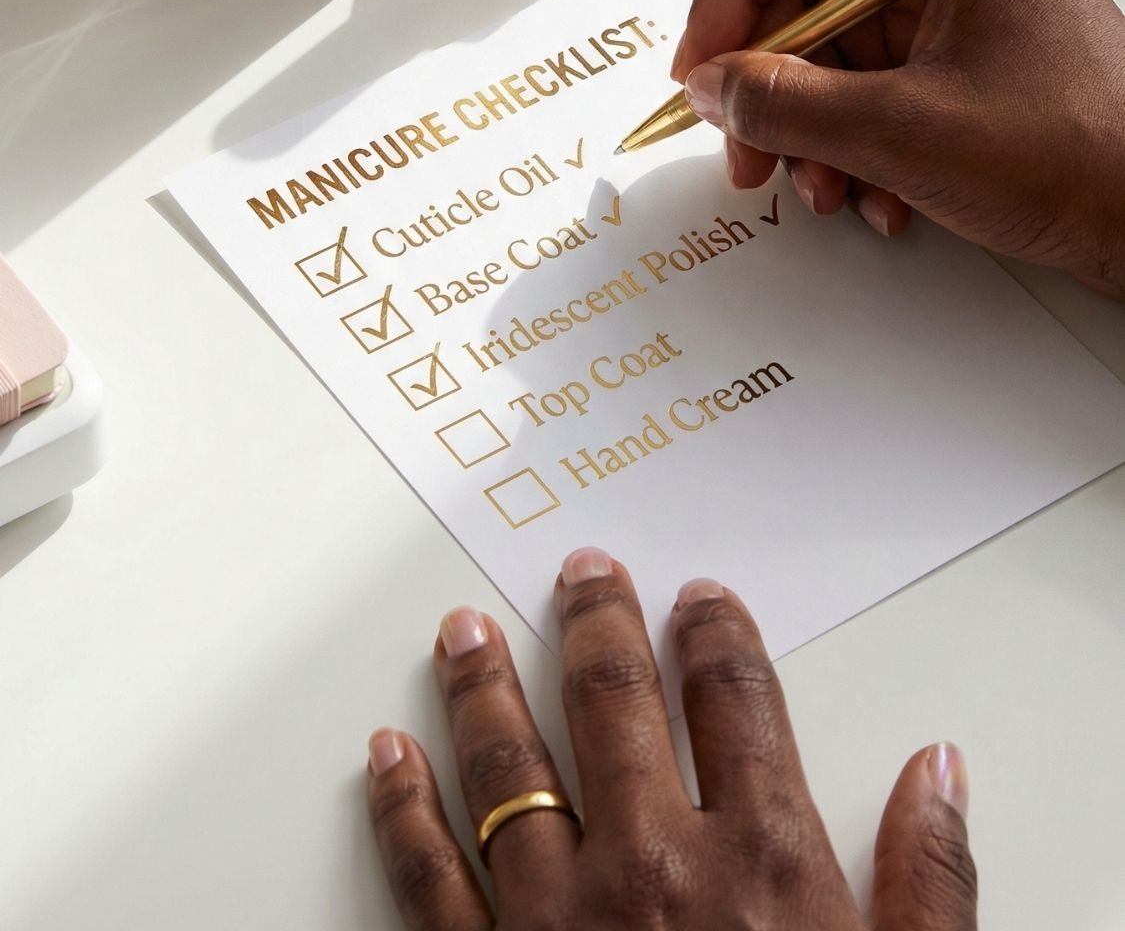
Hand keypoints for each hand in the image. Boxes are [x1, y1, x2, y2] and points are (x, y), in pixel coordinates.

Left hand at [368, 549, 976, 930]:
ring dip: (483, 686)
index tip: (701, 599)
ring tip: (464, 629)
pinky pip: (424, 876)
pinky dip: (400, 806)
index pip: (735, 700)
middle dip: (596, 623)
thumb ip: (929, 883)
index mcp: (760, 864)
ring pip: (507, 766)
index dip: (715, 633)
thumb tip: (937, 771)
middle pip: (614, 704)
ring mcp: (554, 923)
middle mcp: (651, 869)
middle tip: (581, 573)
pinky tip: (386, 756)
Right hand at [673, 0, 1124, 297]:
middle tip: (743, 154)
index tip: (702, 70)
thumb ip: (788, 105)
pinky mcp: (967, 58)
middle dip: (765, 80)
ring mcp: (956, 2)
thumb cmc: (1076, 151)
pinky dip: (855, 143)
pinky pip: (873, 84)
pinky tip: (876, 200)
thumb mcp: (905, 132)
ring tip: (821, 191)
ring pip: (831, 46)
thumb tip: (710, 87)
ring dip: (809, 127)